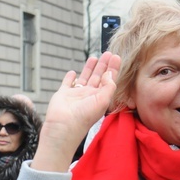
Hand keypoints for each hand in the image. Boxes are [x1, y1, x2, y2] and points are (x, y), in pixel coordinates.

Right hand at [32, 52, 120, 171]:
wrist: (64, 125)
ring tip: (94, 57)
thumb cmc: (85, 116)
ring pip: (84, 78)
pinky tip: (73, 72)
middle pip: (98, 77)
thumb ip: (109, 86)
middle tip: (108, 53)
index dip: (113, 69)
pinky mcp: (63, 94)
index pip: (109, 80)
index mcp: (100, 97)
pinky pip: (67, 83)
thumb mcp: (103, 100)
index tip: (116, 57)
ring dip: (89, 68)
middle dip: (104, 65)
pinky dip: (70, 78)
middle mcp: (89, 95)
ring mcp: (76, 94)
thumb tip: (109, 73)